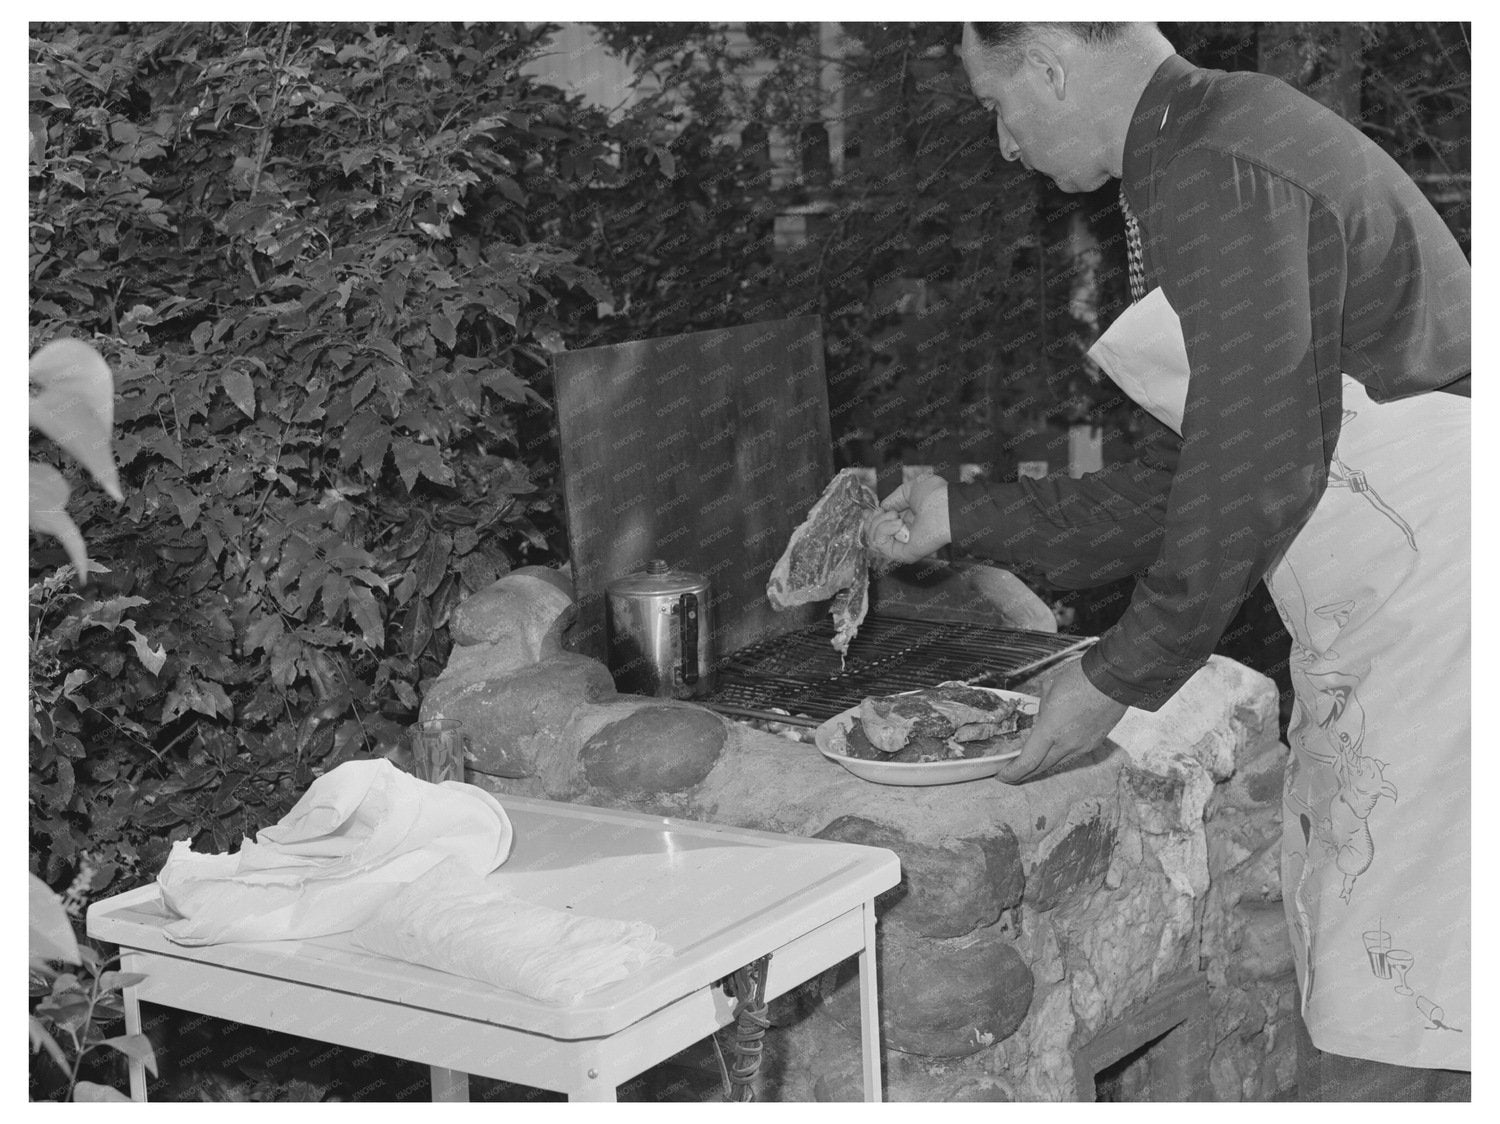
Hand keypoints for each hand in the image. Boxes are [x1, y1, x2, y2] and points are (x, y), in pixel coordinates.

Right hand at [865, 474, 950, 563]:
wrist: (946, 507)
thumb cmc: (935, 496)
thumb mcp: (909, 489)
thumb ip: (894, 499)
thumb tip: (882, 506)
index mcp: (908, 520)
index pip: (881, 525)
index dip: (871, 518)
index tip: (867, 510)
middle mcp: (904, 535)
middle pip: (874, 534)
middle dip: (871, 521)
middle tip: (879, 512)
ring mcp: (903, 546)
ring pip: (874, 540)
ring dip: (878, 524)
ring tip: (895, 516)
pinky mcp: (902, 555)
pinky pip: (880, 545)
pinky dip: (883, 531)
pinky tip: (897, 523)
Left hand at [995, 658, 1126, 783]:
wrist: (1114, 677)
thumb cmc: (1081, 677)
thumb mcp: (1048, 689)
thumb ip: (1041, 708)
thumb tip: (1041, 717)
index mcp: (1051, 730)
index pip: (1028, 761)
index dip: (1012, 772)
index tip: (1002, 775)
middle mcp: (1067, 743)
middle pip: (1041, 767)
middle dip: (1024, 773)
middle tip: (1011, 773)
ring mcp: (1083, 745)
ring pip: (1058, 762)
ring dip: (1042, 764)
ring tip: (1031, 762)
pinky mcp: (1094, 743)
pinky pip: (1073, 755)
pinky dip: (1060, 755)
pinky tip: (1054, 749)